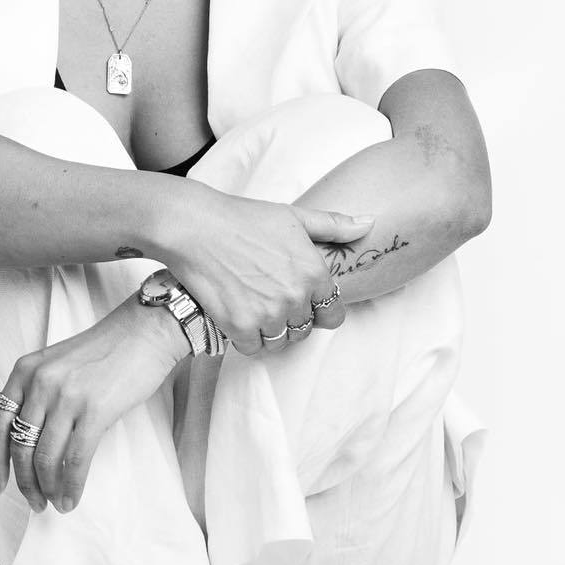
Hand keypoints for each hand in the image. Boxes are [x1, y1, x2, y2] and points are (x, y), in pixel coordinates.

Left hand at [0, 296, 185, 513]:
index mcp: (25, 370)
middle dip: (25, 482)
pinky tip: (72, 498)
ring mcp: (66, 396)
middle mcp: (40, 382)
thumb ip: (38, 393)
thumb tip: (29, 443)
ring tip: (55, 503)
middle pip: (20, 446)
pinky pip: (76, 459)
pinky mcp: (95, 410)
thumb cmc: (106, 350)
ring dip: (47, 488)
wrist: (145, 331)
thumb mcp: (57, 363)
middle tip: (35, 502)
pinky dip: (72, 485)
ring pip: (45, 457)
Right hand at [155, 184, 367, 355]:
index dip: (319, 310)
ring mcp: (267, 314)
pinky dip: (246, 337)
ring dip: (269, 330)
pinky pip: (253, 348)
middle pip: (305, 330)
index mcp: (314, 273)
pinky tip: (237, 314)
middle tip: (269, 297)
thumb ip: (334, 226)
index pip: (333, 314)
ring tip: (253, 306)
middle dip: (291, 319)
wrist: (195, 226)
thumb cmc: (243, 218)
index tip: (303, 302)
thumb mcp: (294, 217)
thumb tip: (369, 223)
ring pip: (280, 341)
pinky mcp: (239, 326)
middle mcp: (295, 297)